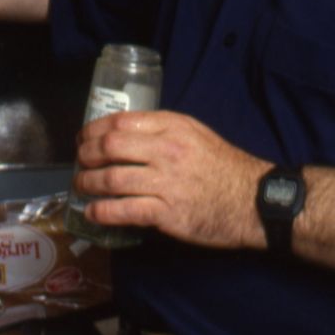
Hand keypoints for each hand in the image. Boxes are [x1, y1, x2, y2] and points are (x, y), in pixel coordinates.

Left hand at [75, 110, 270, 249]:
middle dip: (86, 154)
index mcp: (172, 126)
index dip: (93, 130)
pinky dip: (102, 211)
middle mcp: (166, 150)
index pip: (121, 121)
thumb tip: (124, 134)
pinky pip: (124, 210)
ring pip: (112, 178)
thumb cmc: (224, 166)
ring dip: (88, 183)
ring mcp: (166, 181)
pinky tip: (92, 212)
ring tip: (81, 186)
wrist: (255, 201)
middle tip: (79, 162)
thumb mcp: (196, 133)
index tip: (83, 138)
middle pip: (110, 146)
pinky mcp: (167, 212)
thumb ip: (163, 129)